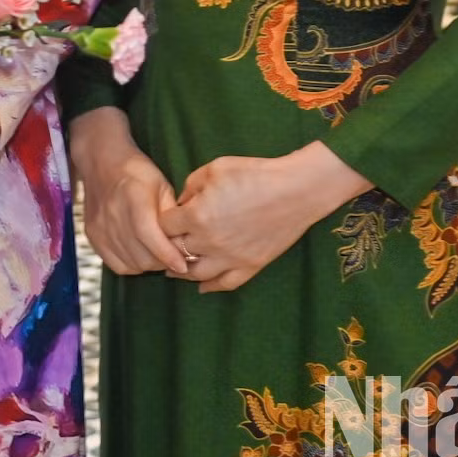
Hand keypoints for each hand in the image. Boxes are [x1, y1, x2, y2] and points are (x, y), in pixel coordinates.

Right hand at [67, 108, 191, 276]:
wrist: (101, 162)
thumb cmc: (137, 172)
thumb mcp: (162, 186)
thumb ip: (172, 215)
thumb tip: (186, 244)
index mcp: (133, 198)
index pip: (150, 235)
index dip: (168, 255)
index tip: (183, 266)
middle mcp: (112, 214)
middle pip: (142, 255)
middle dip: (163, 262)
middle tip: (174, 255)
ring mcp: (100, 227)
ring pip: (131, 264)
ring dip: (149, 264)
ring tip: (158, 253)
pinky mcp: (92, 235)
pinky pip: (116, 265)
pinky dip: (132, 265)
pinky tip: (140, 253)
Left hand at [159, 142, 370, 292]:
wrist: (295, 190)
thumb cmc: (254, 174)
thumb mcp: (214, 169)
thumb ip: (190, 186)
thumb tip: (182, 202)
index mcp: (197, 216)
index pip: (164, 226)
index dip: (162, 221)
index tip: (165, 218)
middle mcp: (209, 242)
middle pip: (176, 252)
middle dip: (168, 246)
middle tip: (163, 246)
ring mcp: (230, 258)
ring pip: (196, 274)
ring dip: (182, 271)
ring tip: (174, 268)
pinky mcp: (250, 266)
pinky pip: (225, 284)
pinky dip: (210, 287)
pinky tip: (202, 286)